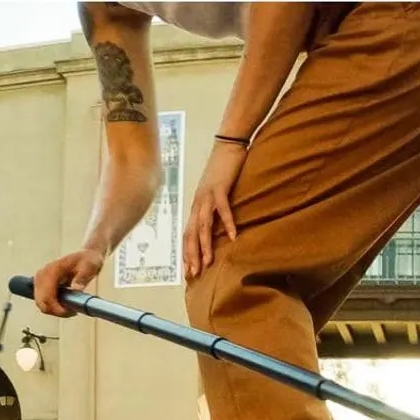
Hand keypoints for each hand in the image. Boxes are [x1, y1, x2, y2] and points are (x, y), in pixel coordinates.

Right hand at [33, 245, 109, 317]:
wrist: (85, 256)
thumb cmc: (88, 260)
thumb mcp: (90, 267)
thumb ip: (82, 278)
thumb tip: (76, 289)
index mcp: (52, 270)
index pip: (46, 296)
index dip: (57, 309)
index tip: (72, 312)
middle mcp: (42, 274)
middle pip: (41, 302)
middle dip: (56, 311)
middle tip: (72, 312)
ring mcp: (40, 279)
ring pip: (41, 303)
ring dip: (54, 310)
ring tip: (71, 309)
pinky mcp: (42, 284)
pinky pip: (43, 301)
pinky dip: (53, 306)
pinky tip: (65, 305)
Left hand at [184, 140, 244, 279]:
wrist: (227, 146)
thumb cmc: (223, 171)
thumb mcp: (215, 194)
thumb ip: (213, 210)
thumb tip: (217, 228)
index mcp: (196, 206)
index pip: (188, 234)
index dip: (187, 253)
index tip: (188, 271)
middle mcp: (198, 203)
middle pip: (191, 233)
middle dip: (192, 255)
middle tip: (194, 273)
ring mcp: (207, 196)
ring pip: (203, 225)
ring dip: (205, 244)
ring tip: (208, 261)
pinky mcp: (220, 188)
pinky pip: (223, 209)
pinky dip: (227, 223)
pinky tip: (232, 236)